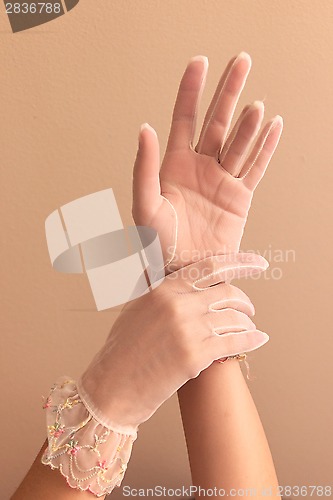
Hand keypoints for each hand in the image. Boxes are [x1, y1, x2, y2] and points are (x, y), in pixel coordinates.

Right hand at [79, 253, 267, 431]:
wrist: (112, 387)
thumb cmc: (123, 350)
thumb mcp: (136, 308)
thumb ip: (157, 288)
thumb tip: (169, 270)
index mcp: (163, 288)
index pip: (211, 267)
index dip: (240, 263)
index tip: (259, 264)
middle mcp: (177, 304)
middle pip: (228, 293)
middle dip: (245, 301)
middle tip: (249, 309)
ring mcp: (187, 329)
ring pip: (235, 318)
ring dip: (248, 323)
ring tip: (249, 328)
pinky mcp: (194, 356)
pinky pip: (235, 342)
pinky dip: (252, 340)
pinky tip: (259, 339)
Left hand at [132, 52, 282, 269]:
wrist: (183, 271)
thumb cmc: (158, 243)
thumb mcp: (144, 205)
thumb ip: (144, 168)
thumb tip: (145, 128)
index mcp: (174, 164)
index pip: (184, 118)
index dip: (190, 90)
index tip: (199, 62)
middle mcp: (200, 166)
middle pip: (217, 121)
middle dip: (228, 92)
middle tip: (242, 60)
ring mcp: (222, 180)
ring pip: (238, 143)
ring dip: (248, 123)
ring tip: (255, 106)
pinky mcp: (240, 197)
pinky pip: (256, 168)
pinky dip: (266, 147)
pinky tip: (274, 126)